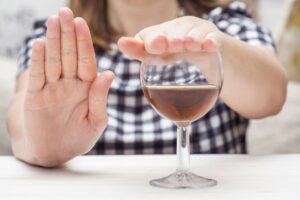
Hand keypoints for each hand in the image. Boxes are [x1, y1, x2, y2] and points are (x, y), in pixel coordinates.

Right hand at [23, 8, 113, 165]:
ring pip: (53, 60)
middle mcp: (70, 83)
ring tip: (53, 21)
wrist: (56, 152)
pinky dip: (38, 60)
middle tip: (65, 12)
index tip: (81, 24)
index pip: (86, 60)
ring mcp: (52, 87)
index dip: (84, 42)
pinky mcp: (36, 95)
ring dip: (53, 41)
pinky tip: (40, 44)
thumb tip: (109, 74)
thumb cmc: (80, 138)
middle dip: (67, 34)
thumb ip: (100, 97)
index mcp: (87, 87)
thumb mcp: (96, 121)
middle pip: (69, 54)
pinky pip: (38, 75)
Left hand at [118, 16, 221, 62]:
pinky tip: (210, 46)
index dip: (151, 40)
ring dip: (190, 39)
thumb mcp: (158, 55)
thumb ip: (140, 52)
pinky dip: (211, 42)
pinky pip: (213, 38)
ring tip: (189, 44)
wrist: (206, 48)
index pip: (151, 35)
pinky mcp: (213, 36)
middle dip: (171, 38)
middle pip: (174, 32)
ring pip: (193, 34)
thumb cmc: (176, 51)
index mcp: (161, 33)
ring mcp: (197, 30)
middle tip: (170, 44)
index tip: (153, 45)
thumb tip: (120, 42)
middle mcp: (178, 28)